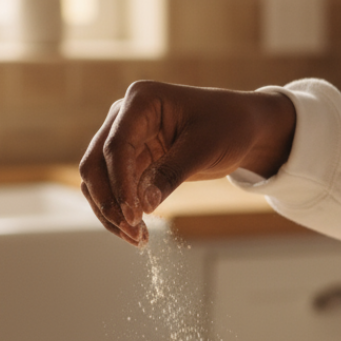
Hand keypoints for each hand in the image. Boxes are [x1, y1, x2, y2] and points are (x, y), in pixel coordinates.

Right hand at [79, 81, 295, 244]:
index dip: (120, 184)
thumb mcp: (204, 148)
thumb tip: (142, 207)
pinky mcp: (134, 161)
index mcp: (141, 101)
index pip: (116, 146)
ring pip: (100, 182)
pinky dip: (123, 212)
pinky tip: (139, 233)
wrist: (245, 127)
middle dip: (110, 202)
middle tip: (133, 231)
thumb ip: (171, 174)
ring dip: (112, 212)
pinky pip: (116, 190)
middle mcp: (125, 118)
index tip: (134, 215)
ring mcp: (126, 139)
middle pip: (95, 164)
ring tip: (138, 239)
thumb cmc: (229, 125)